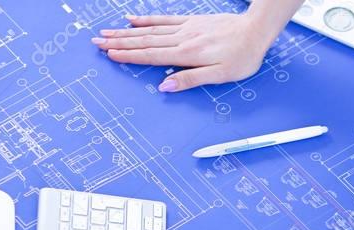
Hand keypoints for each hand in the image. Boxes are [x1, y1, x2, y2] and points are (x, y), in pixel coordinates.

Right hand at [93, 13, 275, 91]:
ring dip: (126, 33)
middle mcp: (182, 39)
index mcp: (187, 55)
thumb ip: (191, 79)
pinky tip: (133, 20)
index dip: (130, 57)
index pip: (151, 56)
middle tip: (97, 42)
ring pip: (150, 30)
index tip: (110, 55)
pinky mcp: (192, 21)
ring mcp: (185, 28)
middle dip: (119, 43)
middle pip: (145, 42)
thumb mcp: (220, 75)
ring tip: (107, 33)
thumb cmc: (242, 57)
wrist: (256, 31)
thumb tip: (165, 86)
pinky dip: (146, 20)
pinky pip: (163, 20)